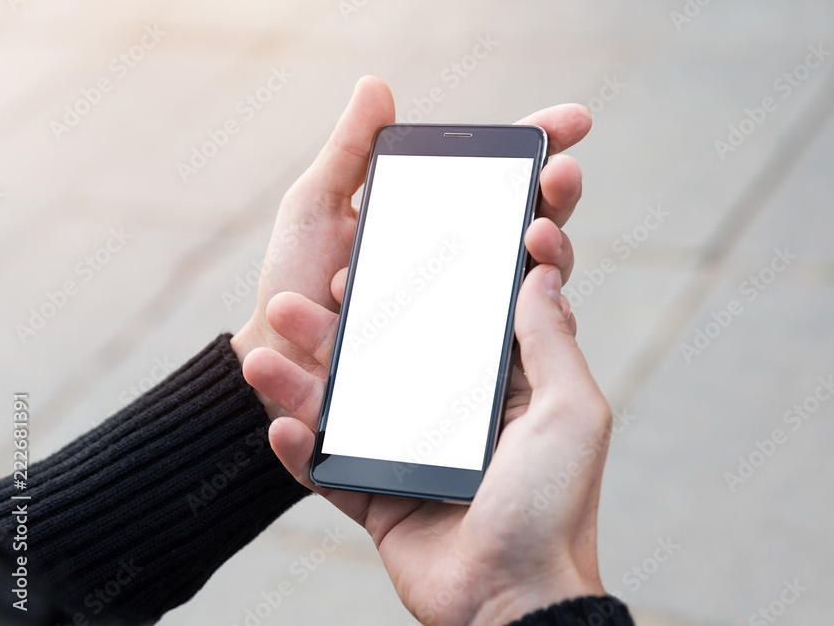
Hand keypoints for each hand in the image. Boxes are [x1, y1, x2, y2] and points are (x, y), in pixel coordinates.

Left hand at [231, 76, 588, 422]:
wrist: (277, 353)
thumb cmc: (296, 279)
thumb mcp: (316, 208)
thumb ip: (349, 153)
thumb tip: (377, 85)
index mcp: (440, 225)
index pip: (505, 183)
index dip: (544, 147)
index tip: (577, 121)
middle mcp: (465, 271)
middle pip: (538, 232)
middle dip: (562, 198)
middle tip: (565, 175)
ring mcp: (468, 320)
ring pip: (541, 293)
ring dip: (555, 256)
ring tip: (540, 232)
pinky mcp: (458, 368)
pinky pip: (508, 352)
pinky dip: (527, 321)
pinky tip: (515, 296)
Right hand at [247, 264, 610, 625]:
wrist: (516, 602)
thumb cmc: (555, 506)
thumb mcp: (570, 411)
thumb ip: (551, 341)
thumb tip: (542, 273)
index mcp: (504, 388)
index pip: (463, 320)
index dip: (439, 280)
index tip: (415, 243)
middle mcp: (455, 415)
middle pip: (391, 354)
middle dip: (350, 320)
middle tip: (322, 286)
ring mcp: (412, 457)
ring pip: (350, 403)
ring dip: (305, 377)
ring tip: (263, 347)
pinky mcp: (381, 499)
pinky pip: (331, 469)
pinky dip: (303, 450)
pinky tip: (278, 425)